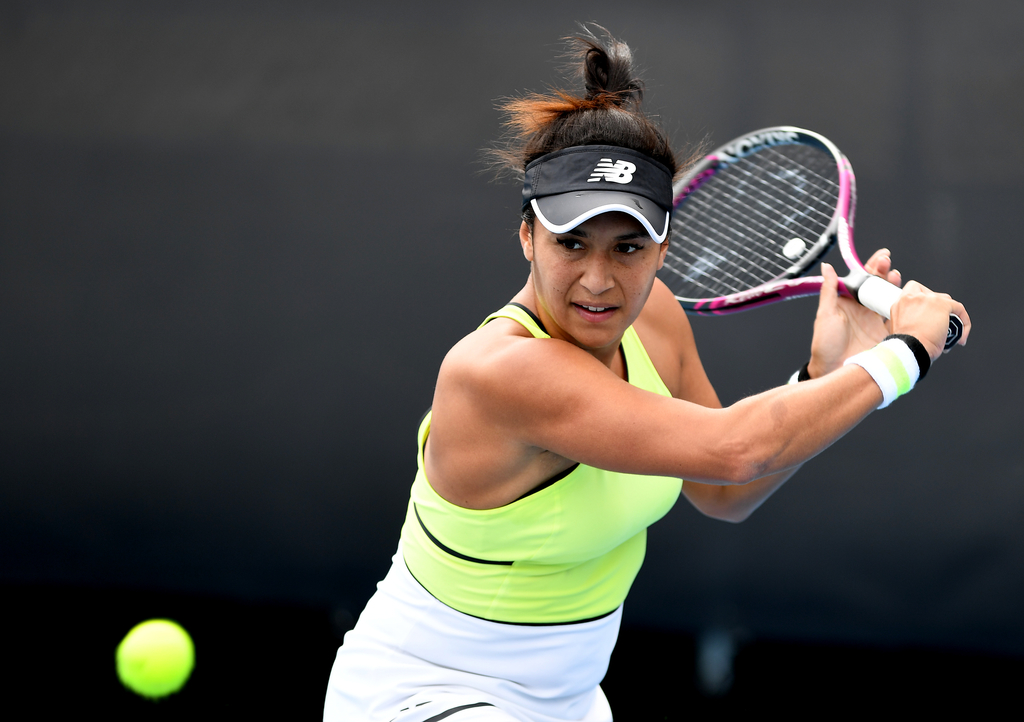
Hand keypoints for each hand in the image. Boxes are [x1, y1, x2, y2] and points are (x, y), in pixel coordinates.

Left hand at [807, 249, 900, 377]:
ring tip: (897, 277)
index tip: (883, 256)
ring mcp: (876, 321)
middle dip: (886, 273)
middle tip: (890, 266)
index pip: (863, 279)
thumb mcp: (825, 315)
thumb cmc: (825, 345)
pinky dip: (906, 308)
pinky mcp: (887, 334)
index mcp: (849, 303)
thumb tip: (827, 267)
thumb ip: (829, 290)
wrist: (834, 371)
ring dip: (896, 287)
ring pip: (891, 299)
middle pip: (879, 286)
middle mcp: (864, 310)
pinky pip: (900, 318)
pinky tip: (910, 299)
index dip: (872, 266)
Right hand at [890, 281, 971, 359]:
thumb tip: (922, 323)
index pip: (914, 290)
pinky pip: (959, 309)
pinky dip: (964, 322)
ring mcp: (929, 299)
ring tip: (949, 331)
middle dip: (938, 307)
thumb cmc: (906, 345)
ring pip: (946, 301)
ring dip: (950, 314)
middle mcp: (913, 297)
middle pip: (932, 294)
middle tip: (938, 323)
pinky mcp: (943, 305)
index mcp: (901, 302)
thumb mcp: (900, 328)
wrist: (910, 350)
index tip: (926, 309)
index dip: (923, 298)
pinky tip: (961, 335)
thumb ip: (909, 318)